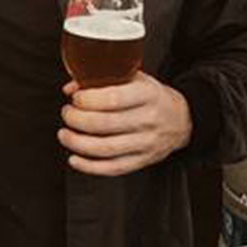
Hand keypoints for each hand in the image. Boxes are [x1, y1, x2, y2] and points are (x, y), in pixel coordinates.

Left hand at [58, 73, 191, 176]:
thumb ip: (103, 79)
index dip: (88, 100)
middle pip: (105, 124)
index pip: (114, 99)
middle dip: (77, 119)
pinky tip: (75, 159)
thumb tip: (71, 87)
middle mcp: (148, 120)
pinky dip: (89, 167)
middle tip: (67, 114)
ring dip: (78, 143)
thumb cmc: (152, 97)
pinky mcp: (142, 161)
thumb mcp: (135, 78)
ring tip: (65, 134)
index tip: (75, 98)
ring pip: (106, 148)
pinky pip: (113, 168)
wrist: (181, 120)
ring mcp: (146, 143)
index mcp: (148, 95)